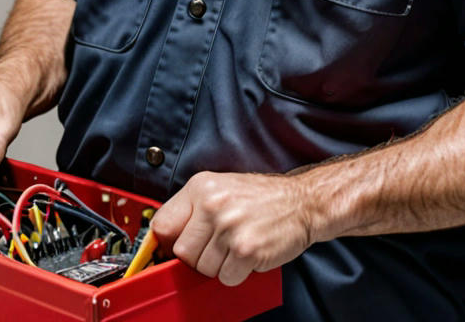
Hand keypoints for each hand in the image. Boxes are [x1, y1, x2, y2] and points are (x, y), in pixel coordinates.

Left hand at [150, 171, 312, 286]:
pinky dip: (236, 273)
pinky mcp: (246, 250)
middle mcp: (213, 204)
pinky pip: (225, 278)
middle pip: (182, 252)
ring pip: (203, 268)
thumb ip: (192, 208)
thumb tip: (163, 238)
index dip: (165, 243)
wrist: (301, 202)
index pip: (163, 224)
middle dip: (197, 256)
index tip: (168, 251)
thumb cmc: (260, 197)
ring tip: (235, 246)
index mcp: (201, 187)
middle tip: (217, 246)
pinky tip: (247, 255)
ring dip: (219, 265)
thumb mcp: (221, 188)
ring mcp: (229, 228)